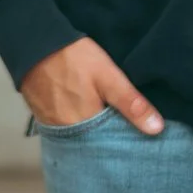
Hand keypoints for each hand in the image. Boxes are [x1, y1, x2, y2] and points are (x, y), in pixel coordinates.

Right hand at [21, 37, 165, 136]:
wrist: (34, 42)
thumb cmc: (73, 57)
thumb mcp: (108, 76)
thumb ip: (131, 103)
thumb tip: (157, 129)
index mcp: (84, 127)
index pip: (110, 149)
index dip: (125, 146)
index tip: (140, 144)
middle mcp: (66, 134)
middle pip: (94, 147)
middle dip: (110, 143)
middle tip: (127, 136)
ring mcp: (52, 126)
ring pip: (80, 140)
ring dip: (94, 136)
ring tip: (110, 128)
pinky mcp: (43, 117)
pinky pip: (66, 131)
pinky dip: (79, 128)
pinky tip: (88, 118)